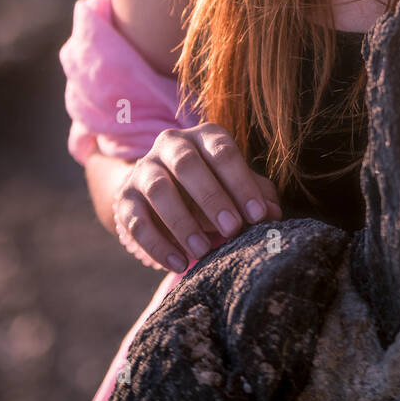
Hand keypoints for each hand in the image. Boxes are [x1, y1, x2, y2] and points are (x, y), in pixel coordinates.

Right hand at [115, 123, 282, 272]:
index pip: (222, 151)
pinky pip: (136, 221)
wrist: (160, 192)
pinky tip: (179, 263)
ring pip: (158, 190)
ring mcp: (144, 169)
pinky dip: (157, 244)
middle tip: (232, 229)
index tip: (258, 215)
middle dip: (212, 198)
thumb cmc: (212, 186)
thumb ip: (257, 195)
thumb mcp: (235, 186)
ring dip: (182, 222)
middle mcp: (171, 145)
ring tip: (203, 251)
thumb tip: (274, 214)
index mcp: (203, 136)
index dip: (241, 182)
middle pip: (187, 164)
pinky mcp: (125, 199)